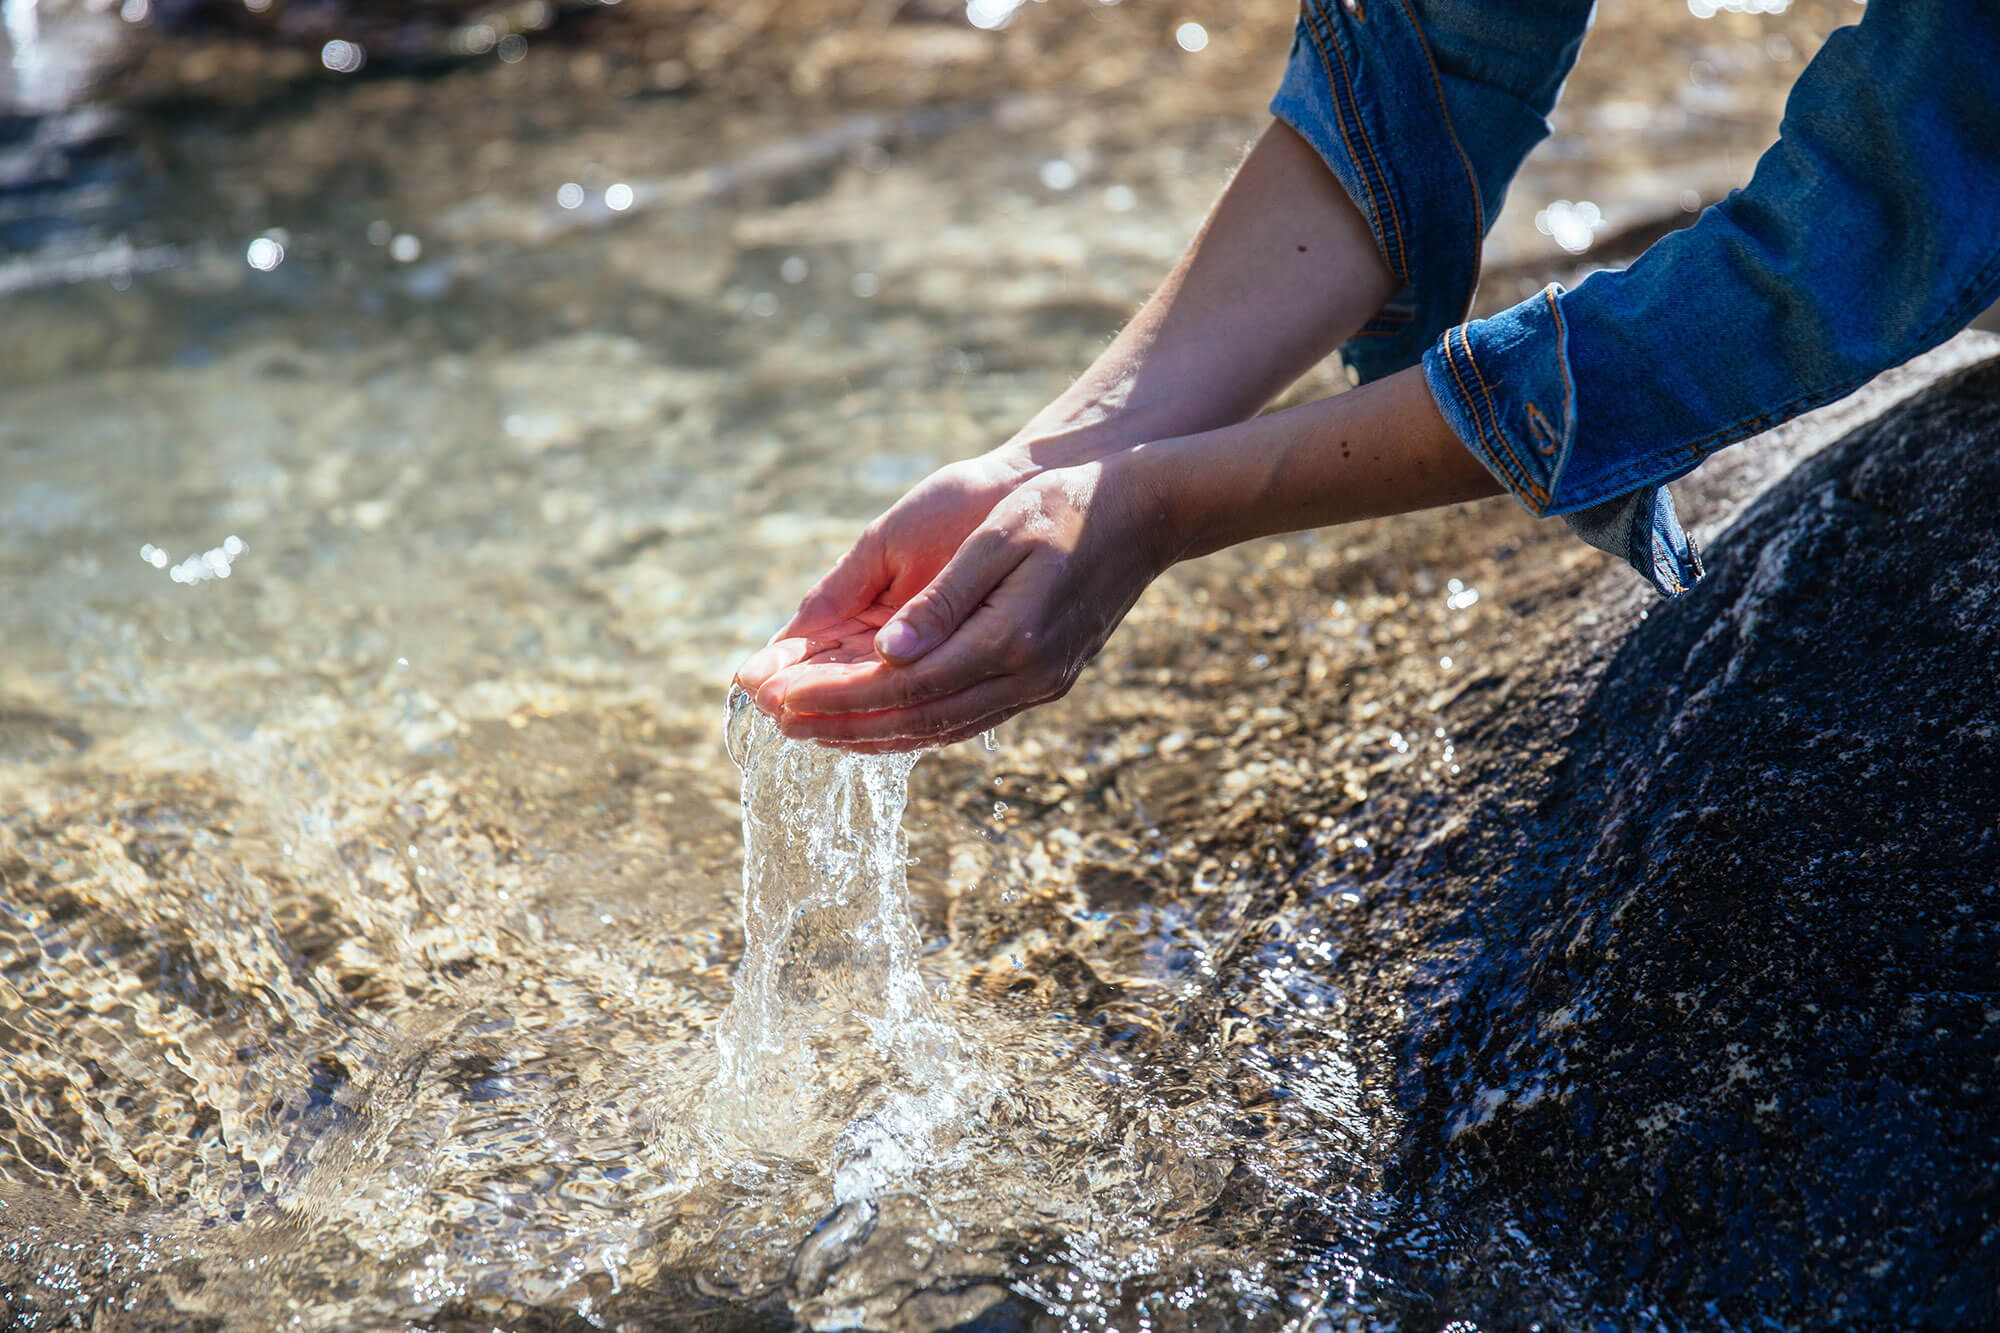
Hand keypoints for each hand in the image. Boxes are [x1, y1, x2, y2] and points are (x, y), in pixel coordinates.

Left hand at [744, 457, 1176, 750]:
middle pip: (913, 722)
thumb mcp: (1000, 538)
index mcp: (1010, 642)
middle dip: (838, 724)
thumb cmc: (1067, 507)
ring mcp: (1038, 688)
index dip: (833, 697)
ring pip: (937, 730)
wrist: (1149, 512)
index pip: (900, 687)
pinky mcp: (1042, 683)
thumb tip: (884, 653)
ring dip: (870, 734)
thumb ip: (942, 600)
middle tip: (774, 722)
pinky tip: (877, 721)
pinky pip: (962, 719)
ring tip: (810, 731)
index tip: (776, 695)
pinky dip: (911, 726)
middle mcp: (1025, 679)